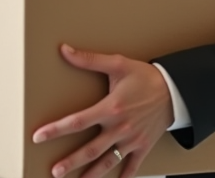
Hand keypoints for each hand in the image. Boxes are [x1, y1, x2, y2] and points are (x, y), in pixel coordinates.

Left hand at [32, 44, 174, 177]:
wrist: (175, 90)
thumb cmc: (144, 77)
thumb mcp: (117, 64)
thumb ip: (89, 60)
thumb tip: (64, 50)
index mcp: (110, 108)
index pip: (77, 122)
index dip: (56, 130)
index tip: (38, 137)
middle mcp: (119, 128)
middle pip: (89, 150)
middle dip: (70, 162)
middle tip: (54, 171)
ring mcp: (131, 140)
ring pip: (108, 162)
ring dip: (92, 174)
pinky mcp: (143, 146)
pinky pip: (132, 167)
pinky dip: (123, 177)